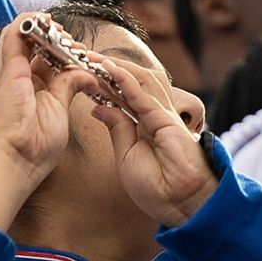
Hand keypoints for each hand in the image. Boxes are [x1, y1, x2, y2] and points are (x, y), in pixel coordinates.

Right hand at [0, 20, 100, 230]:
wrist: (15, 162)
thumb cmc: (34, 148)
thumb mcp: (59, 110)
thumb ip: (68, 87)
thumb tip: (86, 74)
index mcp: (29, 89)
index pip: (42, 59)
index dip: (61, 51)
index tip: (81, 56)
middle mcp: (16, 78)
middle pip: (32, 45)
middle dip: (55, 37)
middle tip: (75, 43)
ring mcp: (9, 73)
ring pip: (20, 35)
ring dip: (42, 27)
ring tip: (60, 28)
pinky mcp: (7, 70)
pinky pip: (13, 36)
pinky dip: (28, 23)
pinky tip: (45, 21)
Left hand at [87, 53, 214, 226]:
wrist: (181, 205)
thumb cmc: (157, 187)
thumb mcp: (127, 155)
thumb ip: (118, 128)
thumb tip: (98, 107)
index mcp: (145, 123)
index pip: (122, 93)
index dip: (102, 80)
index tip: (80, 70)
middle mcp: (155, 114)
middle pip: (132, 80)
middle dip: (108, 66)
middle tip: (82, 56)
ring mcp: (163, 115)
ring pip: (140, 80)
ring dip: (115, 67)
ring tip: (91, 57)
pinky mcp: (167, 120)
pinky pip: (143, 95)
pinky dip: (125, 79)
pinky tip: (108, 69)